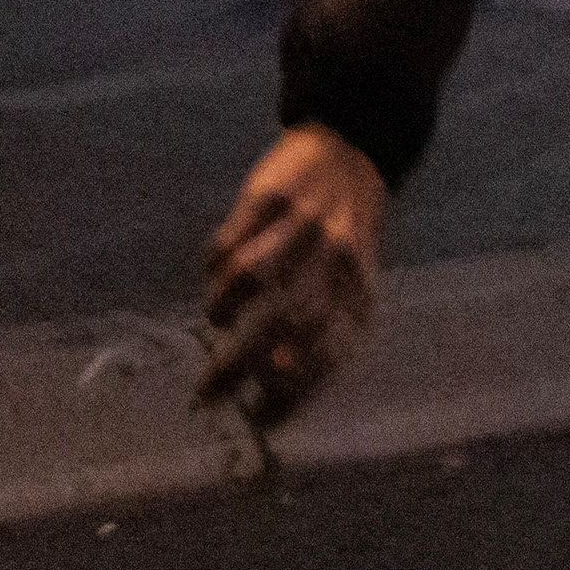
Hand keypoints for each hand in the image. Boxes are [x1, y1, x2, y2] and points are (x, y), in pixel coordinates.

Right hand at [199, 125, 389, 427]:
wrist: (352, 153)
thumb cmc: (344, 241)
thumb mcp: (351, 288)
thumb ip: (322, 333)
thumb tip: (272, 382)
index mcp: (360, 294)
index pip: (327, 356)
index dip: (291, 392)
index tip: (257, 416)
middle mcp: (336, 261)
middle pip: (284, 324)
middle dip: (241, 366)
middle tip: (208, 392)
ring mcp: (303, 225)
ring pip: (251, 276)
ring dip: (224, 308)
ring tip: (218, 320)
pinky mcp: (269, 196)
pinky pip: (229, 242)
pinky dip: (214, 269)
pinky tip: (216, 279)